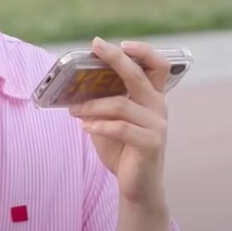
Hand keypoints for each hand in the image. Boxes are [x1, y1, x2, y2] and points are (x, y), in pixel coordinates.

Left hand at [68, 38, 170, 209]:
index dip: (141, 51)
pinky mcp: (151, 143)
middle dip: (116, 58)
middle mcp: (158, 107)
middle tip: (95, 46)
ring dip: (92, 105)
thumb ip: (102, 103)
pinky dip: (98, 125)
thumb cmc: (123, 151)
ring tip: (73, 109)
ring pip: (121, 104)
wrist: (137, 188)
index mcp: (151, 98)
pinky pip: (120, 128)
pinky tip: (84, 127)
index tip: (119, 43)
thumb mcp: (110, 122)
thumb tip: (75, 84)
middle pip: (139, 75)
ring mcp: (157, 125)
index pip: (156, 66)